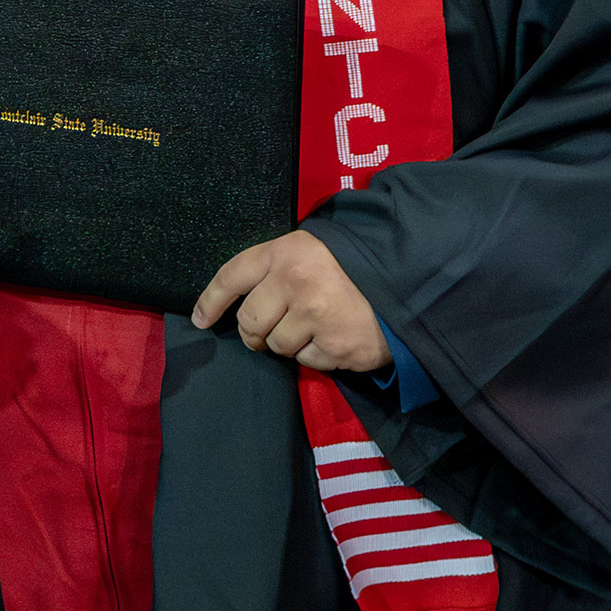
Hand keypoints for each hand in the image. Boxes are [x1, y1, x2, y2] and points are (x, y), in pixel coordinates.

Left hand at [189, 229, 390, 372]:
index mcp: (285, 253)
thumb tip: (241, 299)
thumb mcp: (312, 248)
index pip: (231, 276)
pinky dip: (317, 355)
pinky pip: (309, 362)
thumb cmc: (353, 262)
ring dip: (289, 343)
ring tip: (315, 327)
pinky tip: (335, 337)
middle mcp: (295, 284)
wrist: (411, 278)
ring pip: (278, 345)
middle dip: (252, 333)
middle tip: (264, 333)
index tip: (199, 319)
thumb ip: (277, 267)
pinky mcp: (339, 347)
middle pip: (249, 322)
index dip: (210, 300)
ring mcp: (317, 318)